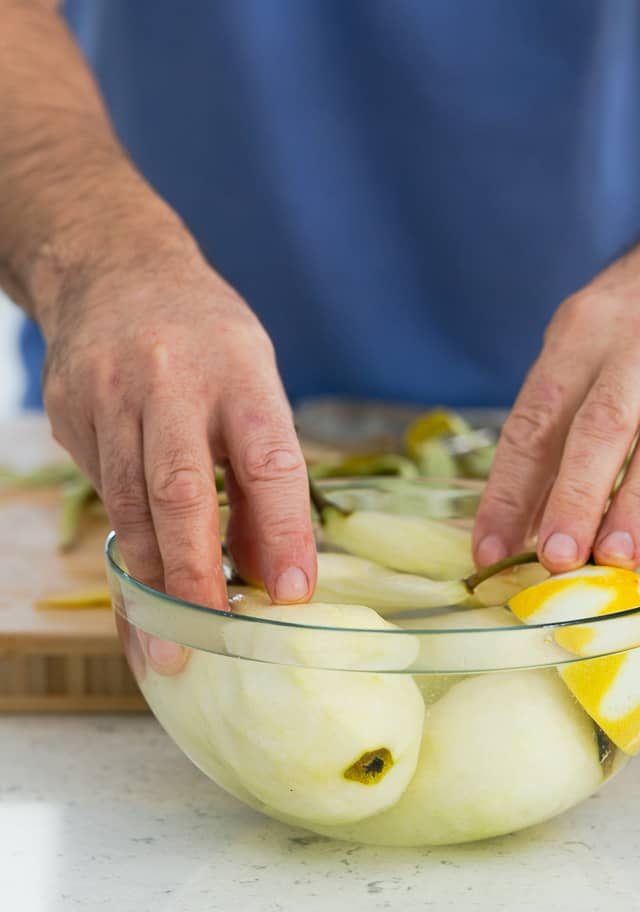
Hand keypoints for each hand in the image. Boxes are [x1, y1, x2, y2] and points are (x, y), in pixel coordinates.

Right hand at [42, 232, 315, 619]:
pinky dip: (129, 547)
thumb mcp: (254, 383)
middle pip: (183, 493)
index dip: (283, 532)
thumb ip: (262, 472)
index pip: (270, 461)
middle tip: (210, 638)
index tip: (293, 593)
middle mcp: (172, 381)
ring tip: (171, 638)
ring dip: (153, 579)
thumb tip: (265, 571)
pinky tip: (146, 583)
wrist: (114, 269)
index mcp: (240, 370)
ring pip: (131, 506)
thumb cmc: (207, 340)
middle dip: (196, 575)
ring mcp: (110, 396)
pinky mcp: (70, 415)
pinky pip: (105, 496)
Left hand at [474, 236, 639, 573]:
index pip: (535, 420)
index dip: (509, 490)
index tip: (490, 550)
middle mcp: (637, 343)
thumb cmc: (632, 322)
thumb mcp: (579, 347)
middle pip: (601, 427)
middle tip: (557, 558)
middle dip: (575, 496)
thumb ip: (553, 431)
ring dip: (638, 505)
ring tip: (616, 559)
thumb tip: (519, 524)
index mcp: (579, 335)